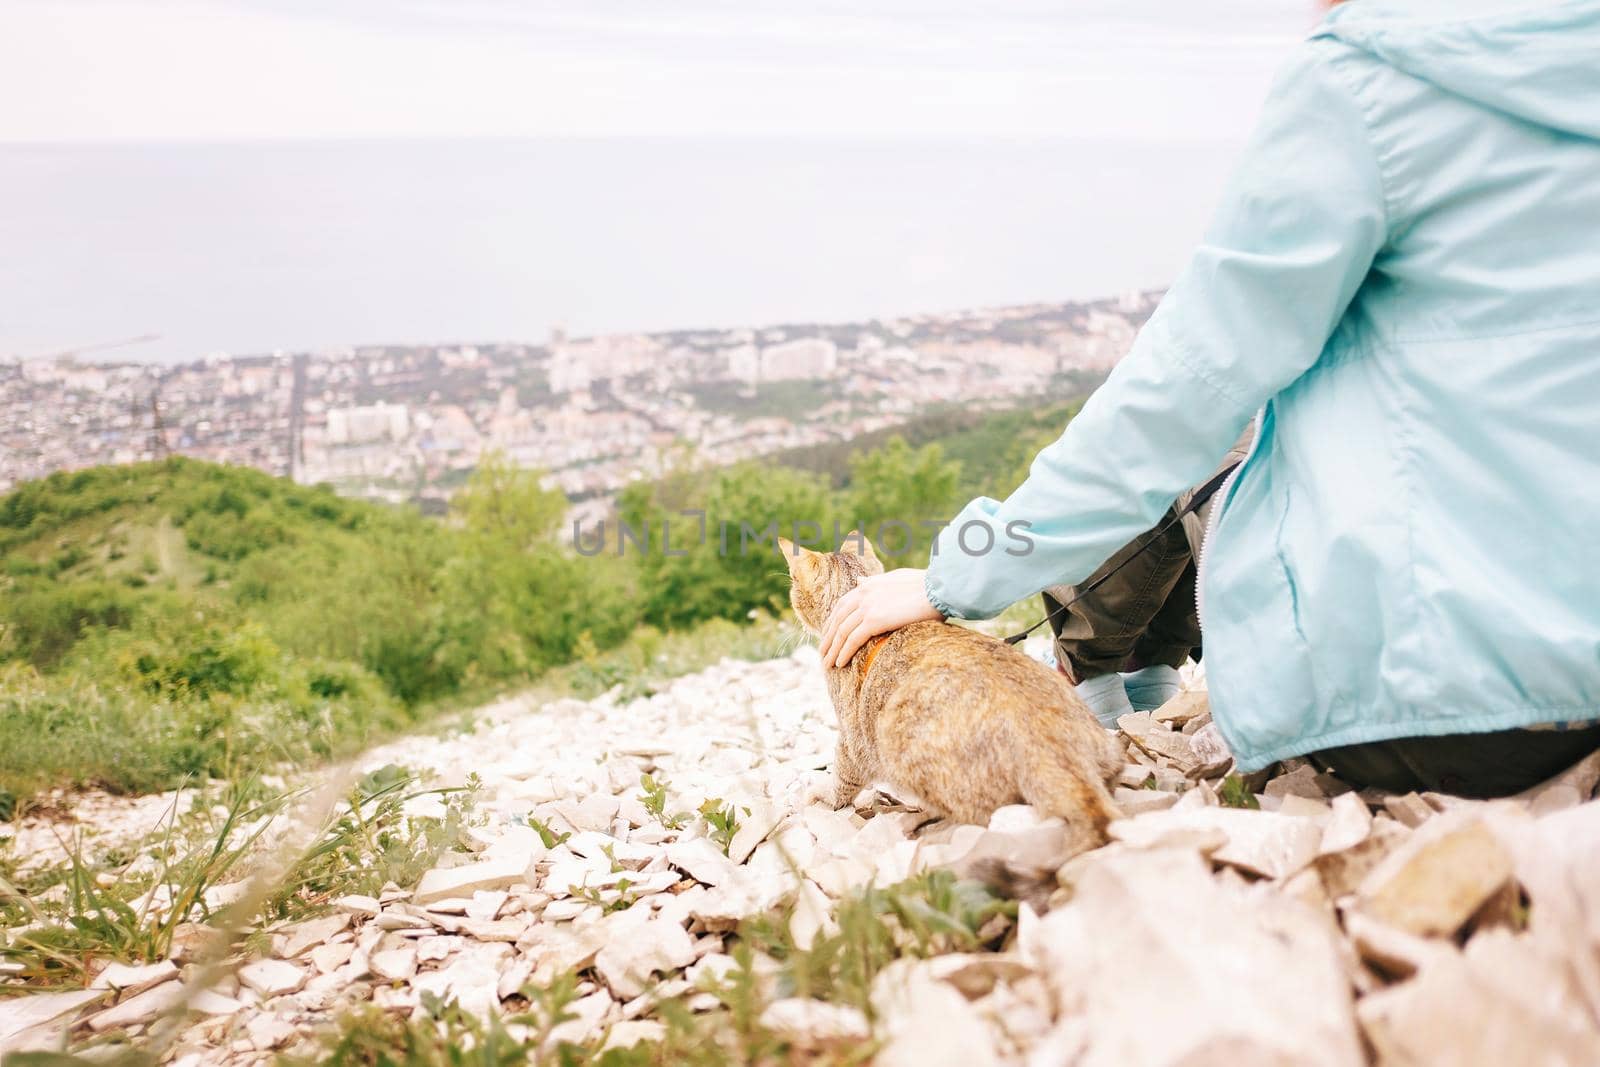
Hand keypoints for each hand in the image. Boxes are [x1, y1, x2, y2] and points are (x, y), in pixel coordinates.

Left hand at [818, 568, 943, 667]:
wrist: (939, 588)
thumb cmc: (925, 585)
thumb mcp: (896, 578)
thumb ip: (875, 581)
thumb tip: (859, 580)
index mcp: (867, 585)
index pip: (842, 605)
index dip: (833, 622)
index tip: (829, 636)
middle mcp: (863, 593)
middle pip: (837, 619)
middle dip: (828, 638)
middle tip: (823, 653)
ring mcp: (867, 606)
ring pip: (842, 631)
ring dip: (832, 649)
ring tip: (828, 664)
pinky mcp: (874, 619)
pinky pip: (852, 639)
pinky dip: (844, 652)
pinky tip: (840, 663)